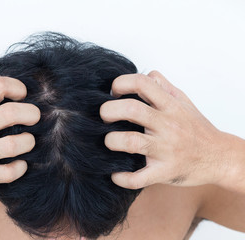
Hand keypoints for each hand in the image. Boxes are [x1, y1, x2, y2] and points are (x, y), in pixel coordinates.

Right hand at [0, 72, 39, 191]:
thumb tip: (3, 79)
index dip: (18, 87)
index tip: (22, 96)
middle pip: (11, 113)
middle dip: (31, 114)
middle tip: (33, 119)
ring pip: (12, 145)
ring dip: (28, 142)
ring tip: (27, 142)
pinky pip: (6, 173)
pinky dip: (19, 168)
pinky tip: (20, 164)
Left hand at [100, 71, 243, 189]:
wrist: (220, 158)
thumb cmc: (197, 129)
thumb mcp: (184, 103)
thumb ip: (164, 87)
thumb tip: (147, 74)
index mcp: (171, 106)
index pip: (142, 83)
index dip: (121, 83)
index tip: (114, 93)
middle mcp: (168, 125)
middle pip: (131, 110)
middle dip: (108, 111)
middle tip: (104, 117)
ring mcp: (166, 150)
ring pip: (131, 142)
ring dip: (111, 141)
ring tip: (110, 141)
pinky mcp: (164, 172)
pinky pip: (137, 178)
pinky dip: (121, 178)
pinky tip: (115, 174)